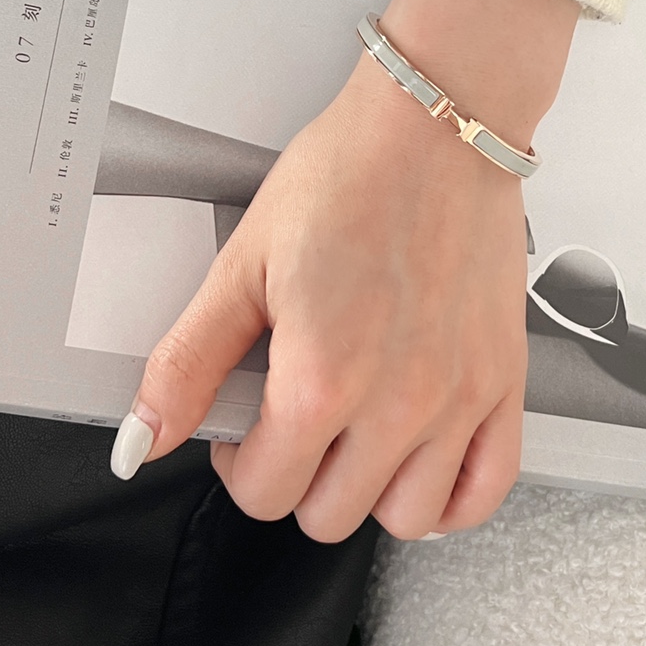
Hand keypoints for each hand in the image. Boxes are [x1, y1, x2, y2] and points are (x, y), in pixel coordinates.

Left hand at [110, 0, 579, 541]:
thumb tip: (141, 440)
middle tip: (295, 418)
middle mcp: (396, 403)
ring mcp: (459, 398)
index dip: (238, 461)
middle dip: (295, 476)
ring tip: (357, 435)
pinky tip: (423, 460)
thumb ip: (187, 362)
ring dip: (368, 491)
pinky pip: (486, 489)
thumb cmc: (348, 175)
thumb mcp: (244, 262)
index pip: (262, 492)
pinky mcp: (504, 378)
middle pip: (327, 514)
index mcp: (320, 378)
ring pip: (405, 518)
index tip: (246, 421)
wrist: (435, 126)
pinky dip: (452, 497)